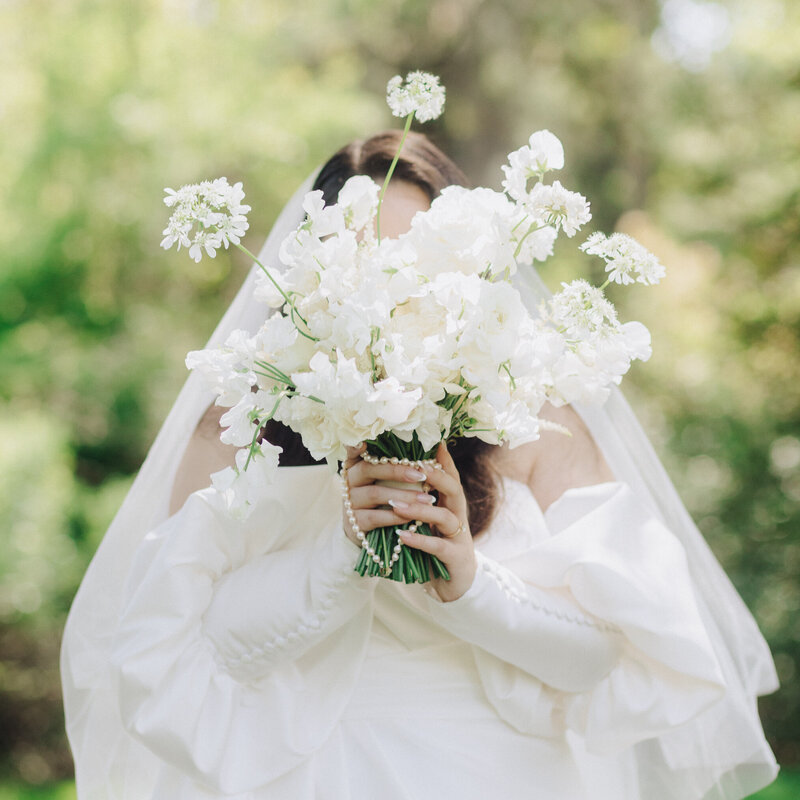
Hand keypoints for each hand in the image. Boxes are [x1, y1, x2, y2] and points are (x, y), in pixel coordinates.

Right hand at [342, 442, 433, 544]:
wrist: (369, 530)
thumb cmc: (384, 496)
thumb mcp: (389, 479)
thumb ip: (404, 462)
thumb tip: (438, 444)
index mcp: (356, 464)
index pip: (353, 449)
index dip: (356, 445)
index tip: (364, 441)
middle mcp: (350, 479)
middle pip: (369, 469)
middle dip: (397, 471)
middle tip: (422, 475)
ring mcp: (350, 501)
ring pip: (375, 494)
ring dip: (404, 496)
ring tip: (427, 498)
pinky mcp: (355, 522)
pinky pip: (375, 517)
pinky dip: (396, 516)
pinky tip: (412, 517)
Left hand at [392, 442, 475, 602]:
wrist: (455, 584)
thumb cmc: (436, 545)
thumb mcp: (428, 520)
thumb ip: (418, 498)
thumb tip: (398, 472)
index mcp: (450, 503)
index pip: (448, 475)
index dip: (442, 458)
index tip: (431, 440)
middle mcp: (458, 515)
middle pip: (453, 488)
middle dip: (434, 476)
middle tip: (412, 466)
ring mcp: (459, 536)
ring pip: (444, 515)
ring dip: (419, 509)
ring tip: (396, 505)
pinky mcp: (455, 557)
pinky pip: (438, 545)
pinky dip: (420, 540)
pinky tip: (402, 536)